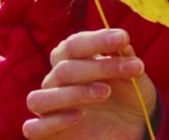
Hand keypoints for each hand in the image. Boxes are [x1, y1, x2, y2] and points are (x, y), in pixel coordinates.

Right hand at [23, 28, 157, 139]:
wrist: (134, 127)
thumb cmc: (128, 96)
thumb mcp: (133, 76)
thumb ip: (126, 60)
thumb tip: (123, 46)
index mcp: (72, 61)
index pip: (73, 45)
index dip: (96, 40)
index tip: (123, 38)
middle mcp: (55, 82)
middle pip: (64, 69)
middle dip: (100, 67)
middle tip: (133, 68)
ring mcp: (49, 108)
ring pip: (41, 98)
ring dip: (74, 93)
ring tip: (106, 92)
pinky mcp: (47, 134)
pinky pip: (34, 128)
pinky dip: (55, 121)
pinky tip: (79, 115)